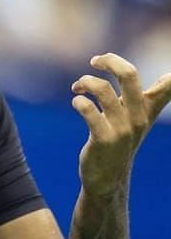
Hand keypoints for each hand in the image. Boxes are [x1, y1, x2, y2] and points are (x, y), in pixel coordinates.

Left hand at [70, 53, 170, 197]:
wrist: (108, 177)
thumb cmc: (121, 140)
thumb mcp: (138, 117)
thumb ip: (149, 96)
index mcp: (147, 108)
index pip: (169, 86)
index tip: (170, 71)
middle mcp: (138, 116)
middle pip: (129, 74)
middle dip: (110, 60)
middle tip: (95, 61)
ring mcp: (122, 128)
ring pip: (103, 89)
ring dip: (86, 81)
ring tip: (78, 86)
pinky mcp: (104, 138)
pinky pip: (88, 110)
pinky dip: (79, 101)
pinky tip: (77, 102)